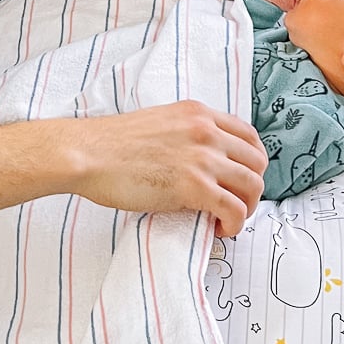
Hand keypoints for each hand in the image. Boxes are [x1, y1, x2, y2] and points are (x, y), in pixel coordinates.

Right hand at [0, 103, 267, 237]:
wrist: (86, 154)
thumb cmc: (109, 145)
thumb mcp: (157, 124)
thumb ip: (184, 135)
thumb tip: (199, 164)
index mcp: (198, 113)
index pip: (249, 136)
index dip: (250, 163)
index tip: (239, 180)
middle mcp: (206, 131)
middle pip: (257, 162)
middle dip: (251, 189)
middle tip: (233, 205)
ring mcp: (202, 157)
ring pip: (252, 187)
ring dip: (246, 209)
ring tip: (225, 220)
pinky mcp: (194, 186)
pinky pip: (235, 209)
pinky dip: (234, 224)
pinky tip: (218, 229)